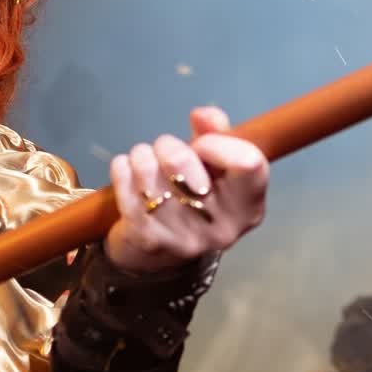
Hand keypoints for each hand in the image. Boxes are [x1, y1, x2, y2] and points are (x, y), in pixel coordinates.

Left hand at [106, 106, 267, 273]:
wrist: (156, 256)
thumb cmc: (191, 198)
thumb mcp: (215, 167)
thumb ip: (217, 134)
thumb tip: (201, 115)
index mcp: (248, 209)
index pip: (247, 162)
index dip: (217, 143)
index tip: (202, 146)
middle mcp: (221, 229)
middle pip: (181, 161)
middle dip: (167, 145)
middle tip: (166, 154)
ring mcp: (183, 238)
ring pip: (147, 169)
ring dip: (142, 155)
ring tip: (145, 164)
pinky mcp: (147, 239)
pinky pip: (126, 182)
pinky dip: (122, 168)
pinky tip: (128, 174)